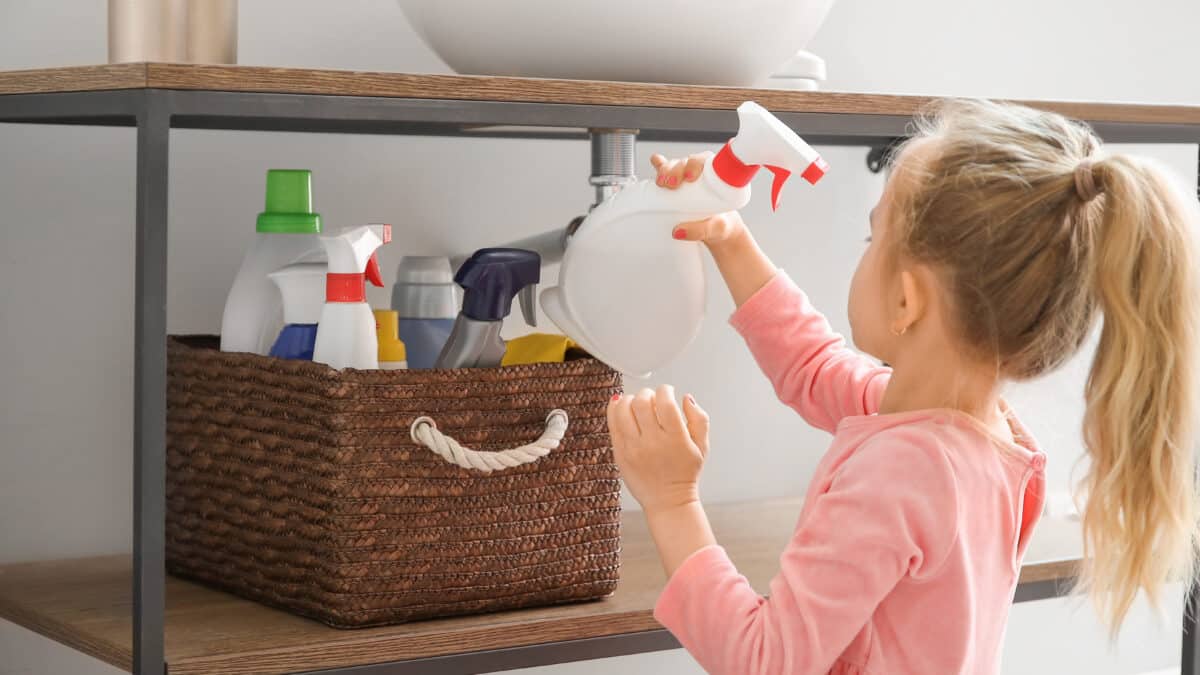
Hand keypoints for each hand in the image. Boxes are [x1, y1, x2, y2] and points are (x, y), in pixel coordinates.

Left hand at [608, 385, 709, 514]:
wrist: (668, 501)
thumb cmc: (685, 473)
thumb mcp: (702, 446)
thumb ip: (699, 419)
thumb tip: (686, 398)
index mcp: (675, 438)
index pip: (665, 403)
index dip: (665, 390)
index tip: (666, 391)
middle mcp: (652, 442)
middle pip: (642, 402)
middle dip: (647, 393)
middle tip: (652, 398)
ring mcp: (633, 448)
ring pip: (623, 410)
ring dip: (630, 400)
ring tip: (637, 404)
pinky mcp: (620, 454)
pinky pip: (612, 424)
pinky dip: (615, 410)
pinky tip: (622, 406)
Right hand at [650, 151, 747, 247]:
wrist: (719, 231)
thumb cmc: (722, 225)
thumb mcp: (716, 229)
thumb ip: (700, 231)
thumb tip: (678, 231)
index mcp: (716, 177)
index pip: (705, 162)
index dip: (695, 164)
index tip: (690, 177)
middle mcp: (700, 174)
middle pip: (686, 162)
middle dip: (676, 169)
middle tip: (673, 183)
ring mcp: (686, 178)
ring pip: (674, 165)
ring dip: (665, 169)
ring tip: (661, 182)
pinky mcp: (675, 185)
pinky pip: (666, 170)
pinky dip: (658, 164)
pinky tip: (655, 162)